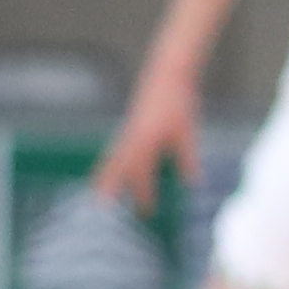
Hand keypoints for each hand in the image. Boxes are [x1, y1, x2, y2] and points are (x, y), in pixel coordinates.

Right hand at [93, 60, 199, 209]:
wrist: (166, 75)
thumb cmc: (178, 103)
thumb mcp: (187, 133)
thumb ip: (188, 160)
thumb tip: (192, 184)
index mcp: (145, 142)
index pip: (142, 174)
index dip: (144, 194)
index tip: (147, 213)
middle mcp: (131, 139)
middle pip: (116, 170)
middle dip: (110, 190)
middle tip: (103, 211)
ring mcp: (126, 133)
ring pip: (110, 161)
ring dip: (105, 178)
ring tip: (97, 196)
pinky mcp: (128, 128)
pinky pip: (113, 152)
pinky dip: (109, 165)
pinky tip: (112, 172)